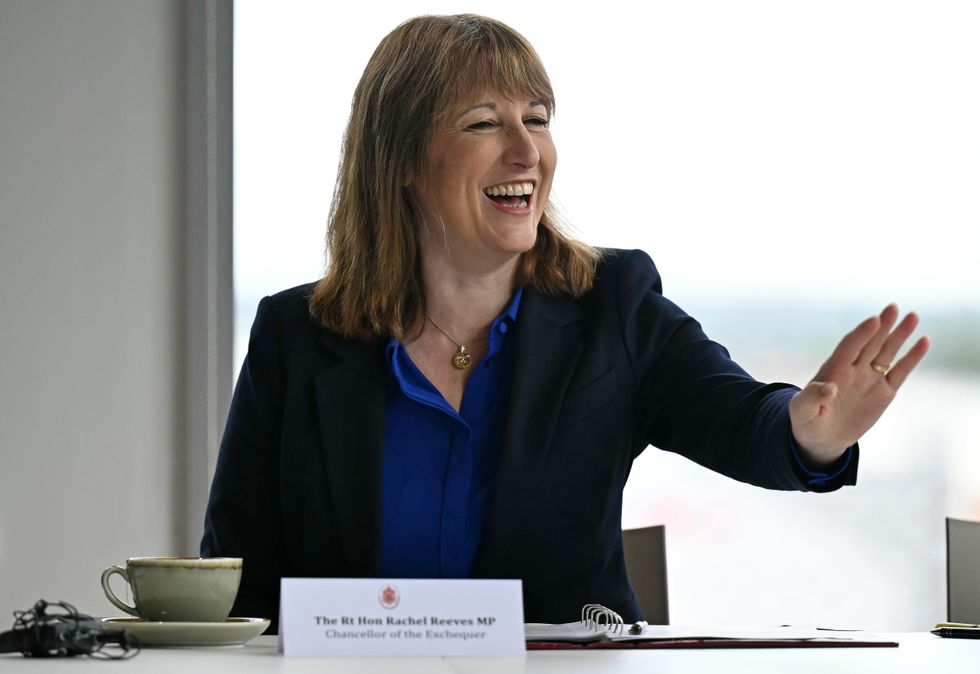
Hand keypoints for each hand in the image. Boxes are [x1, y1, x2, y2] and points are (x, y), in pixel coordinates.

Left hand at [788, 304, 930, 465]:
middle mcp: (853, 369)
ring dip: (899, 335)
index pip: (849, 346)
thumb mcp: (801, 411)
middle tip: (893, 307)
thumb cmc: (806, 422)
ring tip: (913, 316)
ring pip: (887, 352)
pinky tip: (924, 341)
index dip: (861, 334)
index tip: (874, 320)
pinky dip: (912, 357)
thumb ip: (812, 398)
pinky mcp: (884, 392)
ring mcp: (870, 379)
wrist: (822, 438)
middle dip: (882, 326)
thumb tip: (829, 387)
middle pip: (870, 342)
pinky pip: (901, 372)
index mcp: (832, 370)